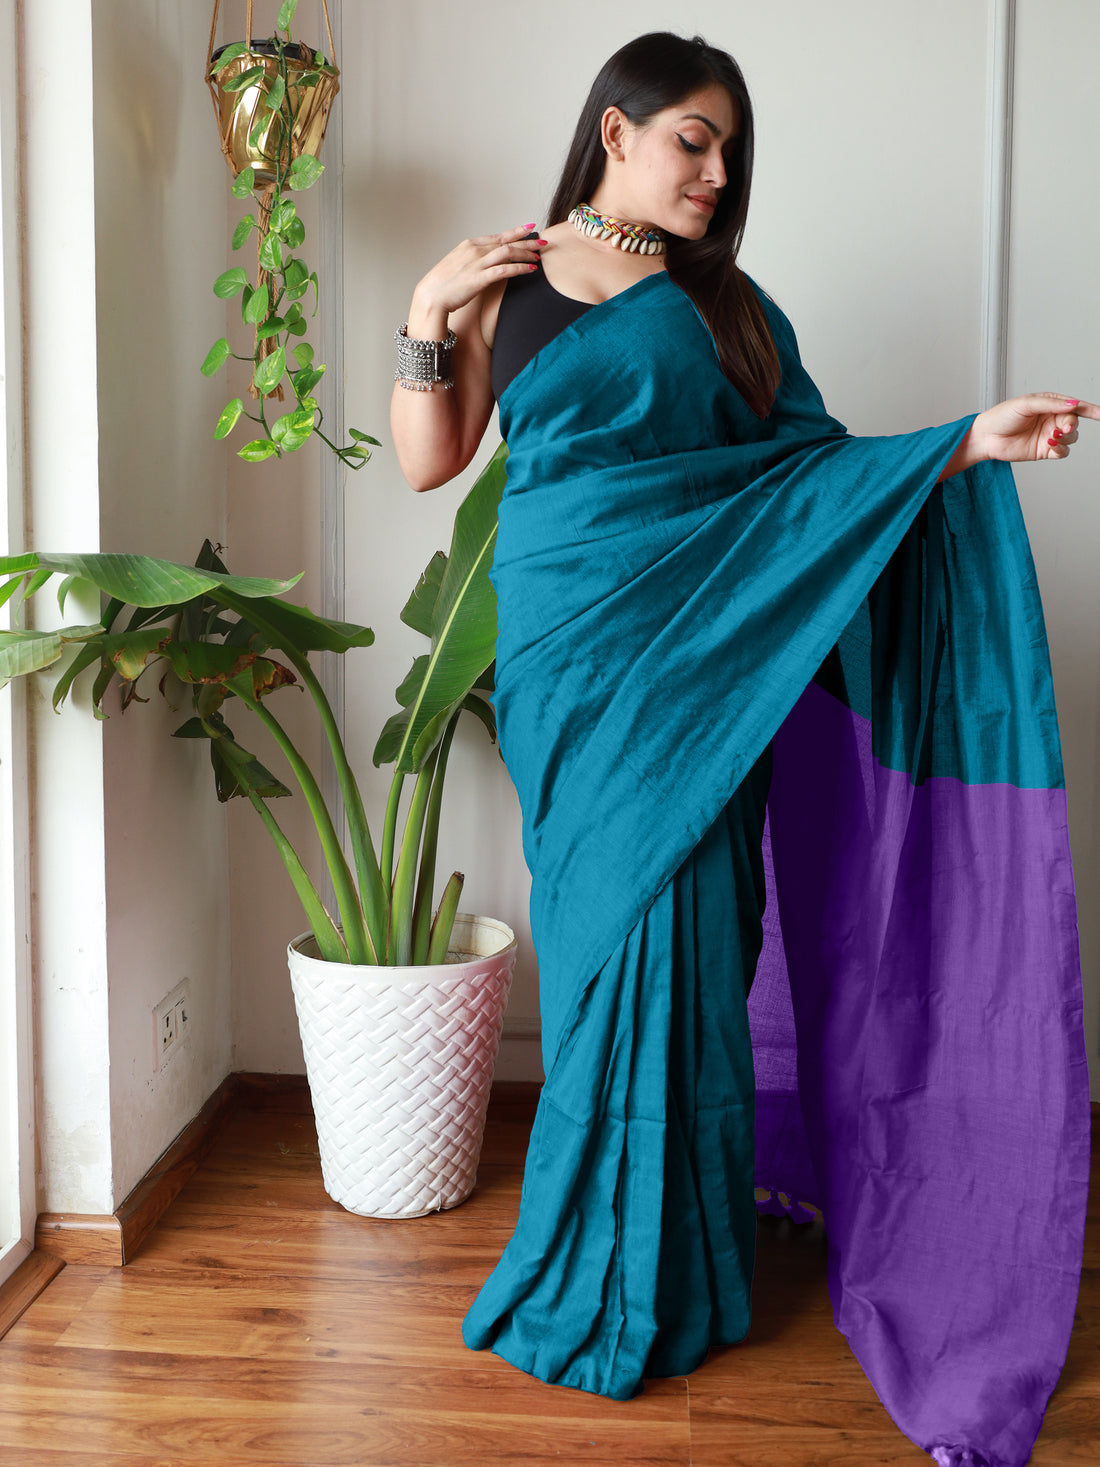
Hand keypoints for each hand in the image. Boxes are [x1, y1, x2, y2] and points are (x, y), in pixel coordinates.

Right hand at [413, 224, 546, 316]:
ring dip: (526, 253)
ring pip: (508, 252)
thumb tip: (486, 262)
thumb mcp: (458, 265)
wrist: (430, 296)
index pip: (498, 236)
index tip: (529, 228)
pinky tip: (530, 269)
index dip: (515, 232)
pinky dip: (520, 268)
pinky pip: (505, 269)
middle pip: (507, 242)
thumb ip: (473, 260)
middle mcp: (475, 250)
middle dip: (527, 241)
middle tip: (543, 242)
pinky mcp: (479, 278)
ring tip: (538, 256)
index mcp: (470, 245)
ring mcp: (477, 263)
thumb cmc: (443, 284)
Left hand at [974, 393, 1099, 463]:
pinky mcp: (1044, 451)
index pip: (1075, 406)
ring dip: (1066, 438)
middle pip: (1074, 423)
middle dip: (1071, 425)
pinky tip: (1051, 446)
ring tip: (1051, 437)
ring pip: (1071, 438)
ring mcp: (1048, 435)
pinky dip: (1061, 449)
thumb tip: (1073, 404)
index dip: (1090, 409)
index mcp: (1049, 404)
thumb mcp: (1025, 404)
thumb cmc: (1001, 416)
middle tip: (1062, 428)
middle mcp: (1051, 419)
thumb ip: (1050, 404)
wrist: (986, 437)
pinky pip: (1062, 452)